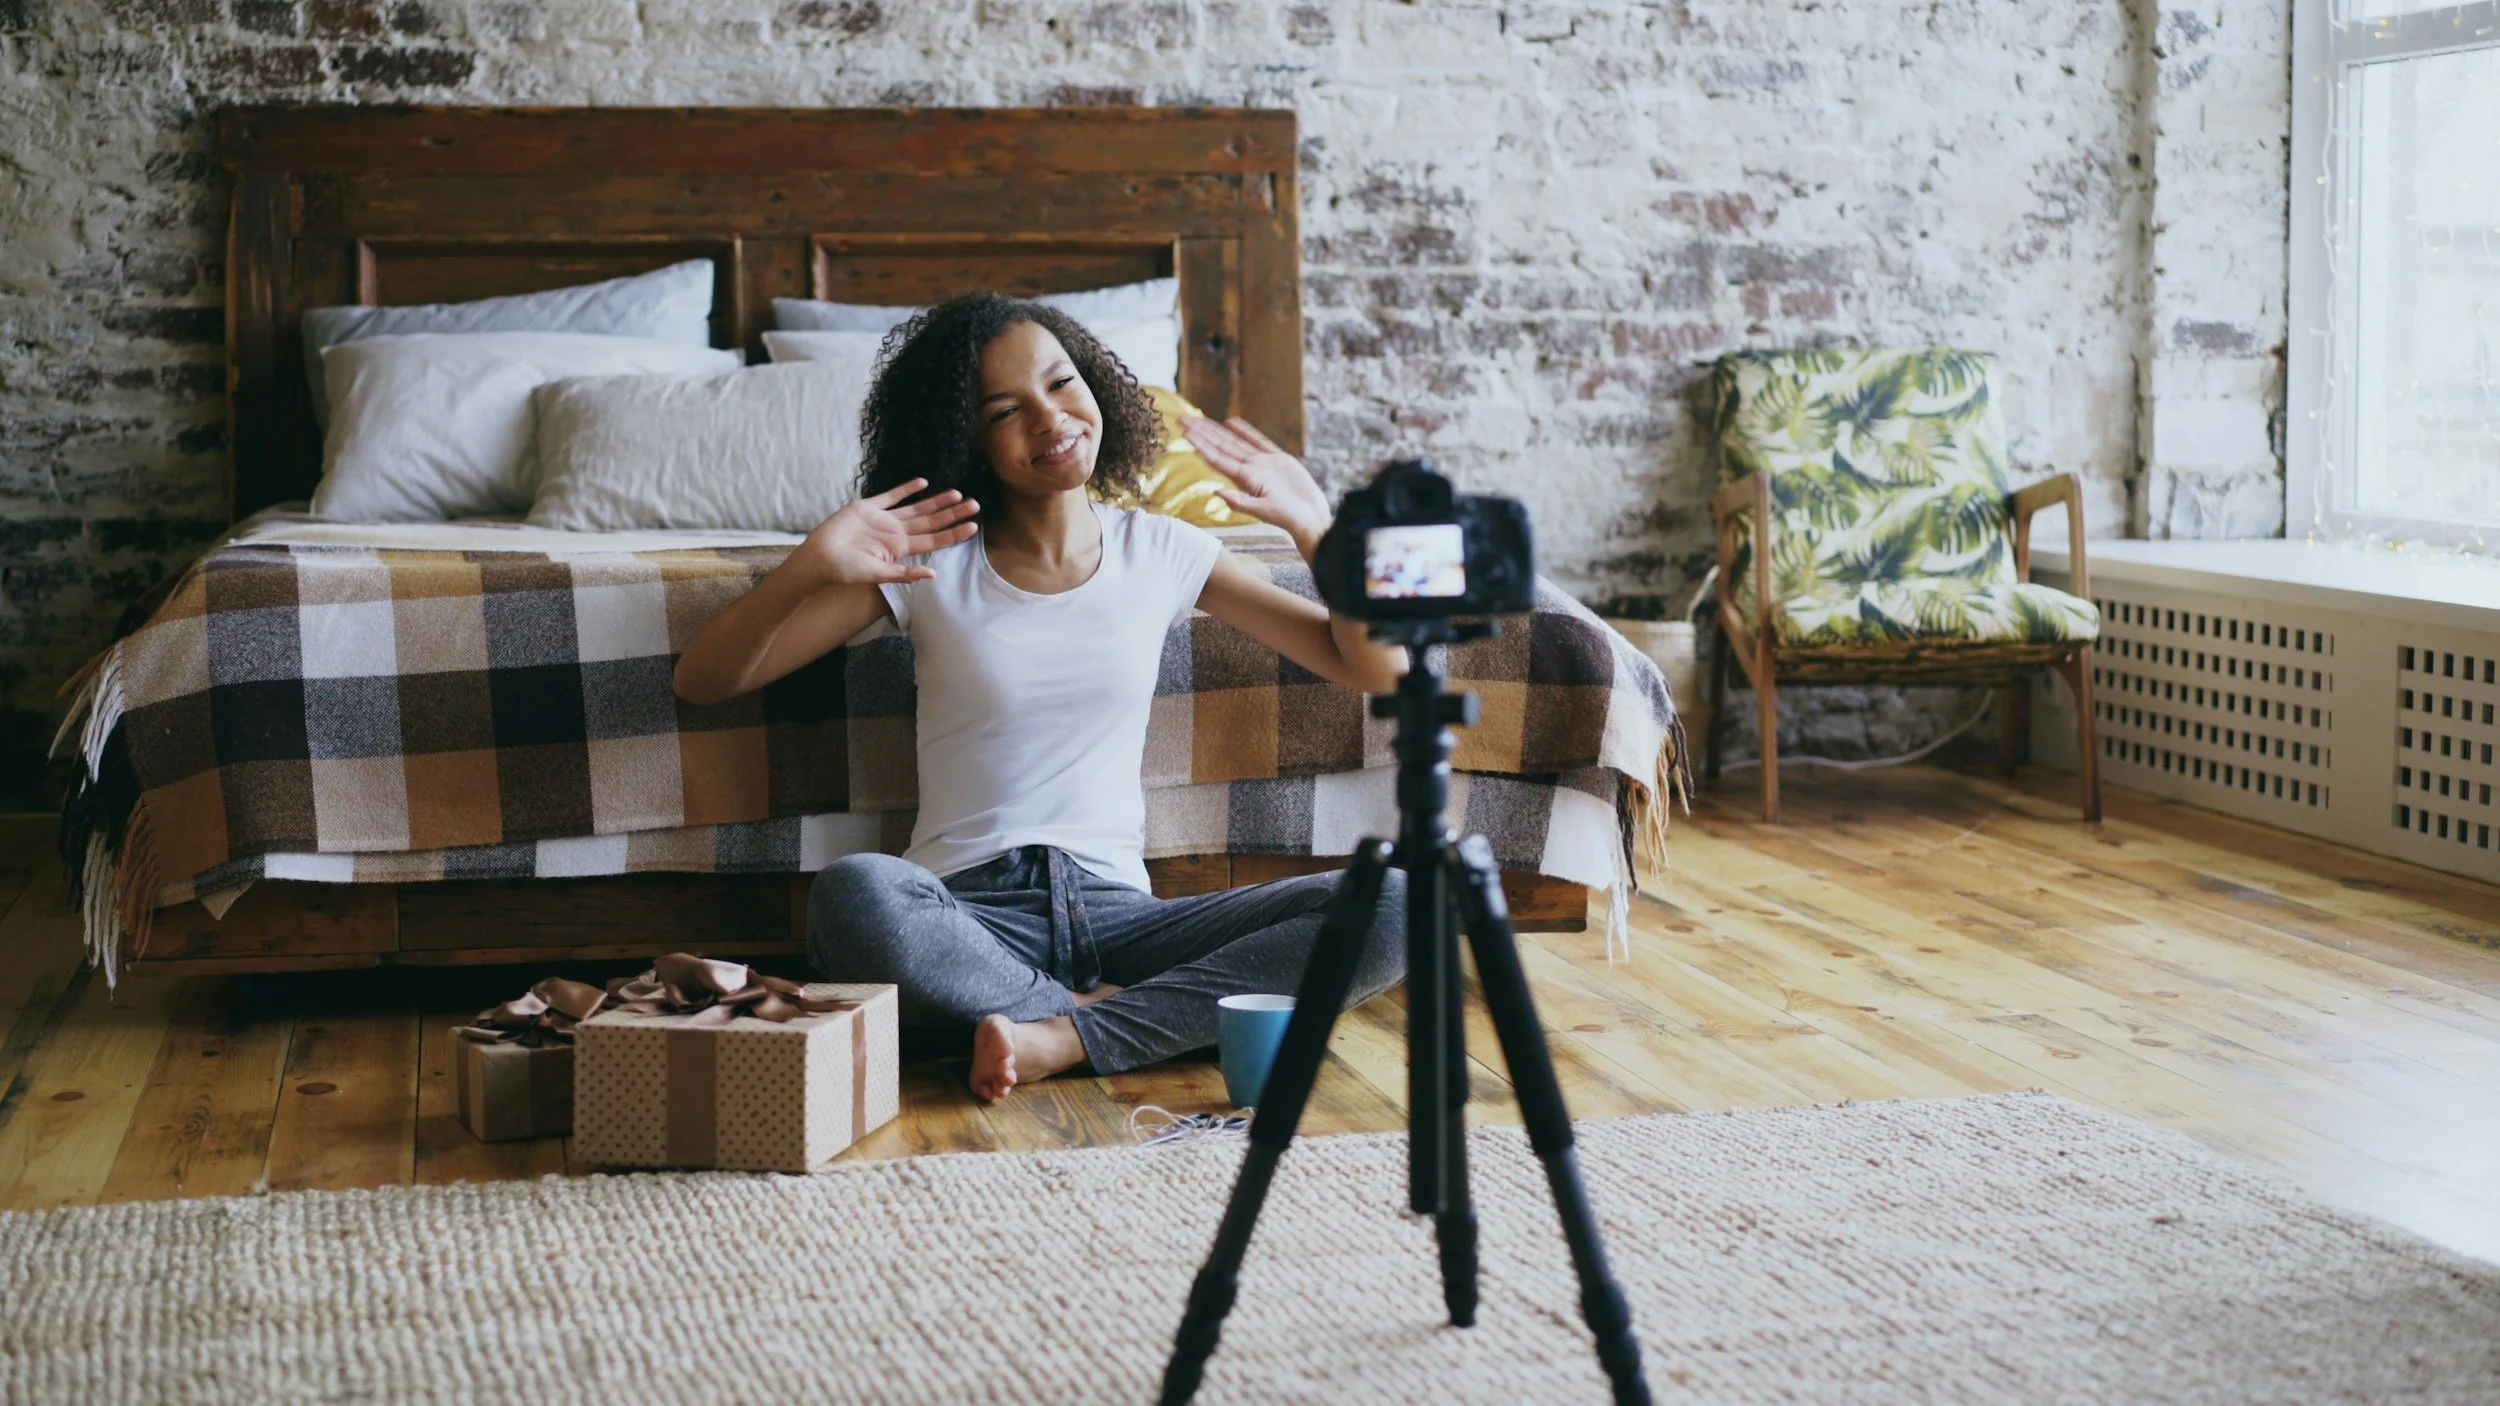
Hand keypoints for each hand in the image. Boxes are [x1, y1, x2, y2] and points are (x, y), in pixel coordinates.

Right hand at [799, 479, 977, 586]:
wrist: (820, 557)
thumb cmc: (846, 570)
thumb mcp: (877, 575)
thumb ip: (904, 573)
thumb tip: (933, 575)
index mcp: (900, 549)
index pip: (934, 539)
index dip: (953, 533)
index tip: (973, 526)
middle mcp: (896, 533)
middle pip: (931, 521)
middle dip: (953, 513)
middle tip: (975, 504)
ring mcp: (883, 519)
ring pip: (916, 508)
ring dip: (936, 501)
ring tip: (957, 494)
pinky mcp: (868, 507)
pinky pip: (891, 496)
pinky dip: (906, 489)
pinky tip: (923, 483)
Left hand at [1182, 417, 1332, 547]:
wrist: (1311, 517)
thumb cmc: (1289, 518)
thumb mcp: (1263, 511)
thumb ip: (1240, 502)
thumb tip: (1217, 492)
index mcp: (1245, 478)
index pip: (1217, 458)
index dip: (1200, 444)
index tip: (1185, 433)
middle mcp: (1251, 468)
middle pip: (1221, 446)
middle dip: (1201, 433)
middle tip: (1182, 419)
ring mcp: (1264, 463)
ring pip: (1235, 441)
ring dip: (1216, 430)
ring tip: (1199, 419)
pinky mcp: (1279, 459)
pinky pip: (1258, 440)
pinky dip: (1245, 431)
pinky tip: (1231, 423)